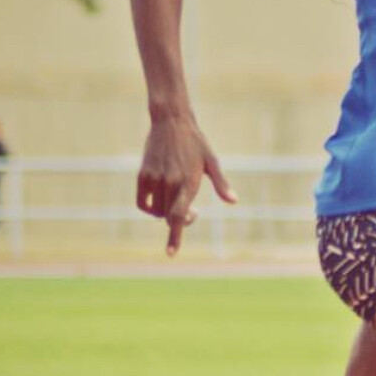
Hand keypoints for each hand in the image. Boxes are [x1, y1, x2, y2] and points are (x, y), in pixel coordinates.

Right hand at [136, 114, 236, 255]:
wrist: (171, 121)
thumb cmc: (196, 142)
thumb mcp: (212, 162)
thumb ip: (221, 184)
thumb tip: (234, 201)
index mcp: (189, 182)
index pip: (179, 216)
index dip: (175, 237)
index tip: (171, 254)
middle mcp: (170, 182)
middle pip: (169, 217)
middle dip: (180, 221)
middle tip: (193, 213)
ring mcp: (154, 179)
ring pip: (156, 211)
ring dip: (165, 214)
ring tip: (178, 201)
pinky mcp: (143, 174)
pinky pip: (141, 202)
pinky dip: (149, 208)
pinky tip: (159, 202)